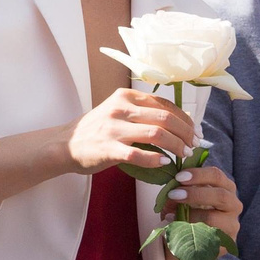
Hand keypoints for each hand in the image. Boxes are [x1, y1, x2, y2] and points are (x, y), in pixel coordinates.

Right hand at [67, 88, 198, 176]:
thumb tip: (177, 122)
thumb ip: (141, 112)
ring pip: (156, 134)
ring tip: (185, 154)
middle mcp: (120, 108)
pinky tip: (164, 163)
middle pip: (164, 118)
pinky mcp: (108, 149)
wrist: (65, 144)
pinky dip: (155, 159)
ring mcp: (113, 129)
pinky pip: (138, 155)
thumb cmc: (95, 129)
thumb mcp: (117, 111)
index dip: (184, 118)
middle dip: (185, 132)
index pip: (164, 103)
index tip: (194, 130)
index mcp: (125, 96)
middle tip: (195, 144)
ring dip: (176, 146)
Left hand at [162, 164, 242, 244]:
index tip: (179, 177)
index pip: (217, 176)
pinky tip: (176, 231)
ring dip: (189, 215)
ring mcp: (231, 225)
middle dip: (195, 194)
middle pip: (221, 195)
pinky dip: (189, 232)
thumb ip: (178, 192)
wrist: (189, 245)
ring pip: (213, 218)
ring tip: (171, 216)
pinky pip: (207, 237)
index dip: (198, 174)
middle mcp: (233, 205)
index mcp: (224, 188)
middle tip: (174, 194)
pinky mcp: (226, 243)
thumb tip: (171, 189)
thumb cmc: (186, 215)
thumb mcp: (181, 200)